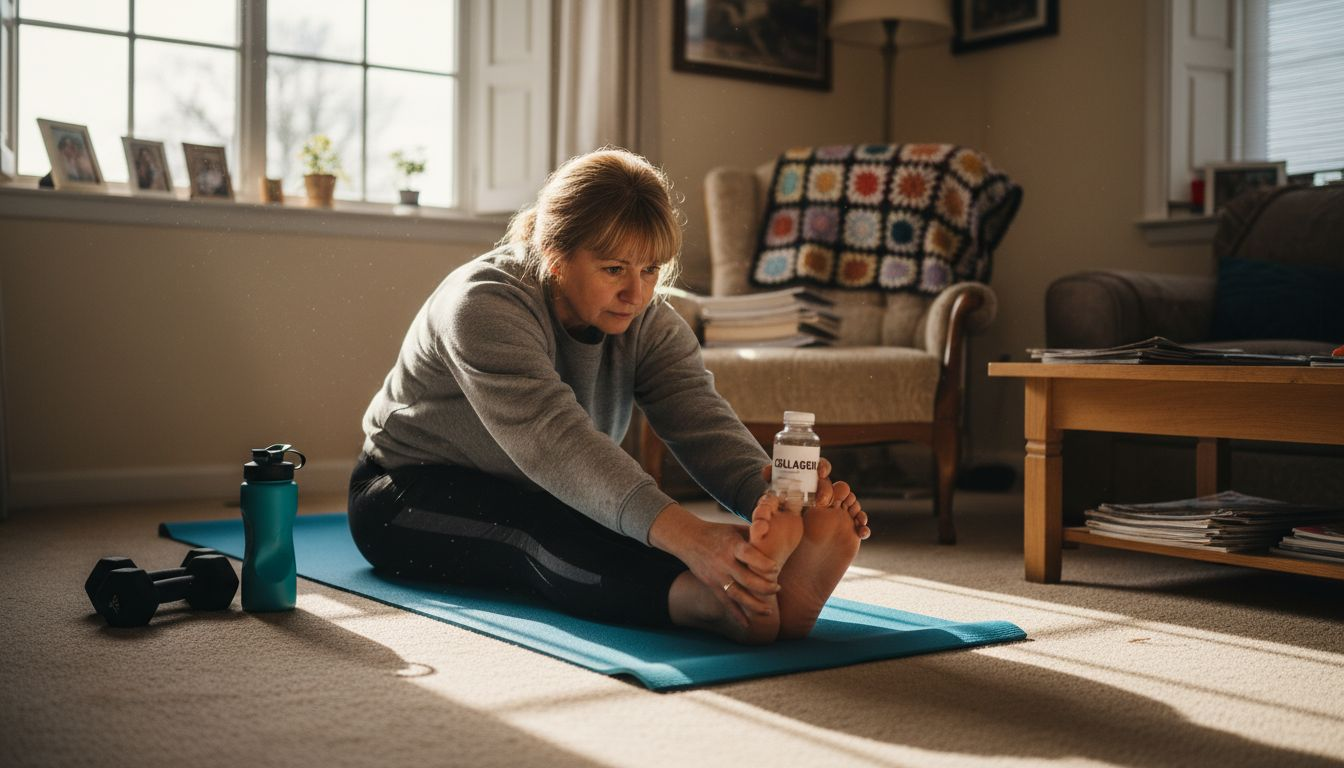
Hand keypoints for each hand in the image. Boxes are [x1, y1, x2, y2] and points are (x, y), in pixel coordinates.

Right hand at [648, 504, 780, 627]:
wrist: (689, 539)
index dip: (764, 564)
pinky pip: (725, 603)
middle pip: (746, 579)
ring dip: (754, 605)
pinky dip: (736, 615)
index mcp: (732, 545)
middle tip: (778, 588)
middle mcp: (724, 562)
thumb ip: (754, 536)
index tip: (776, 569)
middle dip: (764, 587)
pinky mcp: (712, 585)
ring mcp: (717, 576)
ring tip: (769, 611)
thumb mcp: (735, 529)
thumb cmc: (718, 532)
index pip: (749, 555)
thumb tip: (777, 539)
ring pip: (737, 595)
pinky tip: (747, 625)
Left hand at [762, 458, 869, 538]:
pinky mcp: (848, 527)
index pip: (822, 470)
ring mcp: (841, 510)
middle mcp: (830, 496)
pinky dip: (864, 527)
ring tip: (855, 516)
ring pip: (854, 503)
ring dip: (856, 507)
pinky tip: (862, 533)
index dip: (823, 467)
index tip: (819, 472)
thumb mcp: (777, 501)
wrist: (793, 541)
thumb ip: (772, 486)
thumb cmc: (785, 516)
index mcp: (813, 484)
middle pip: (838, 486)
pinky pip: (860, 524)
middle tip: (822, 501)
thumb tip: (767, 471)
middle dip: (832, 491)